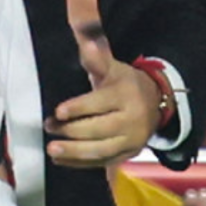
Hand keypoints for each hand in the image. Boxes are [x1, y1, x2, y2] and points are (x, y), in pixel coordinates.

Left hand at [43, 30, 161, 167]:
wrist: (156, 103)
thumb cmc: (126, 83)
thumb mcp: (114, 67)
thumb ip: (97, 57)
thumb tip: (87, 42)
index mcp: (126, 95)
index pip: (100, 103)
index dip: (79, 108)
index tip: (58, 111)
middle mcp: (131, 120)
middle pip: (99, 129)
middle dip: (72, 131)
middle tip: (49, 127)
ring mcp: (131, 141)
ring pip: (101, 150)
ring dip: (74, 152)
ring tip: (52, 149)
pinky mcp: (127, 155)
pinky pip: (102, 162)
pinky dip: (80, 163)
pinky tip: (62, 160)